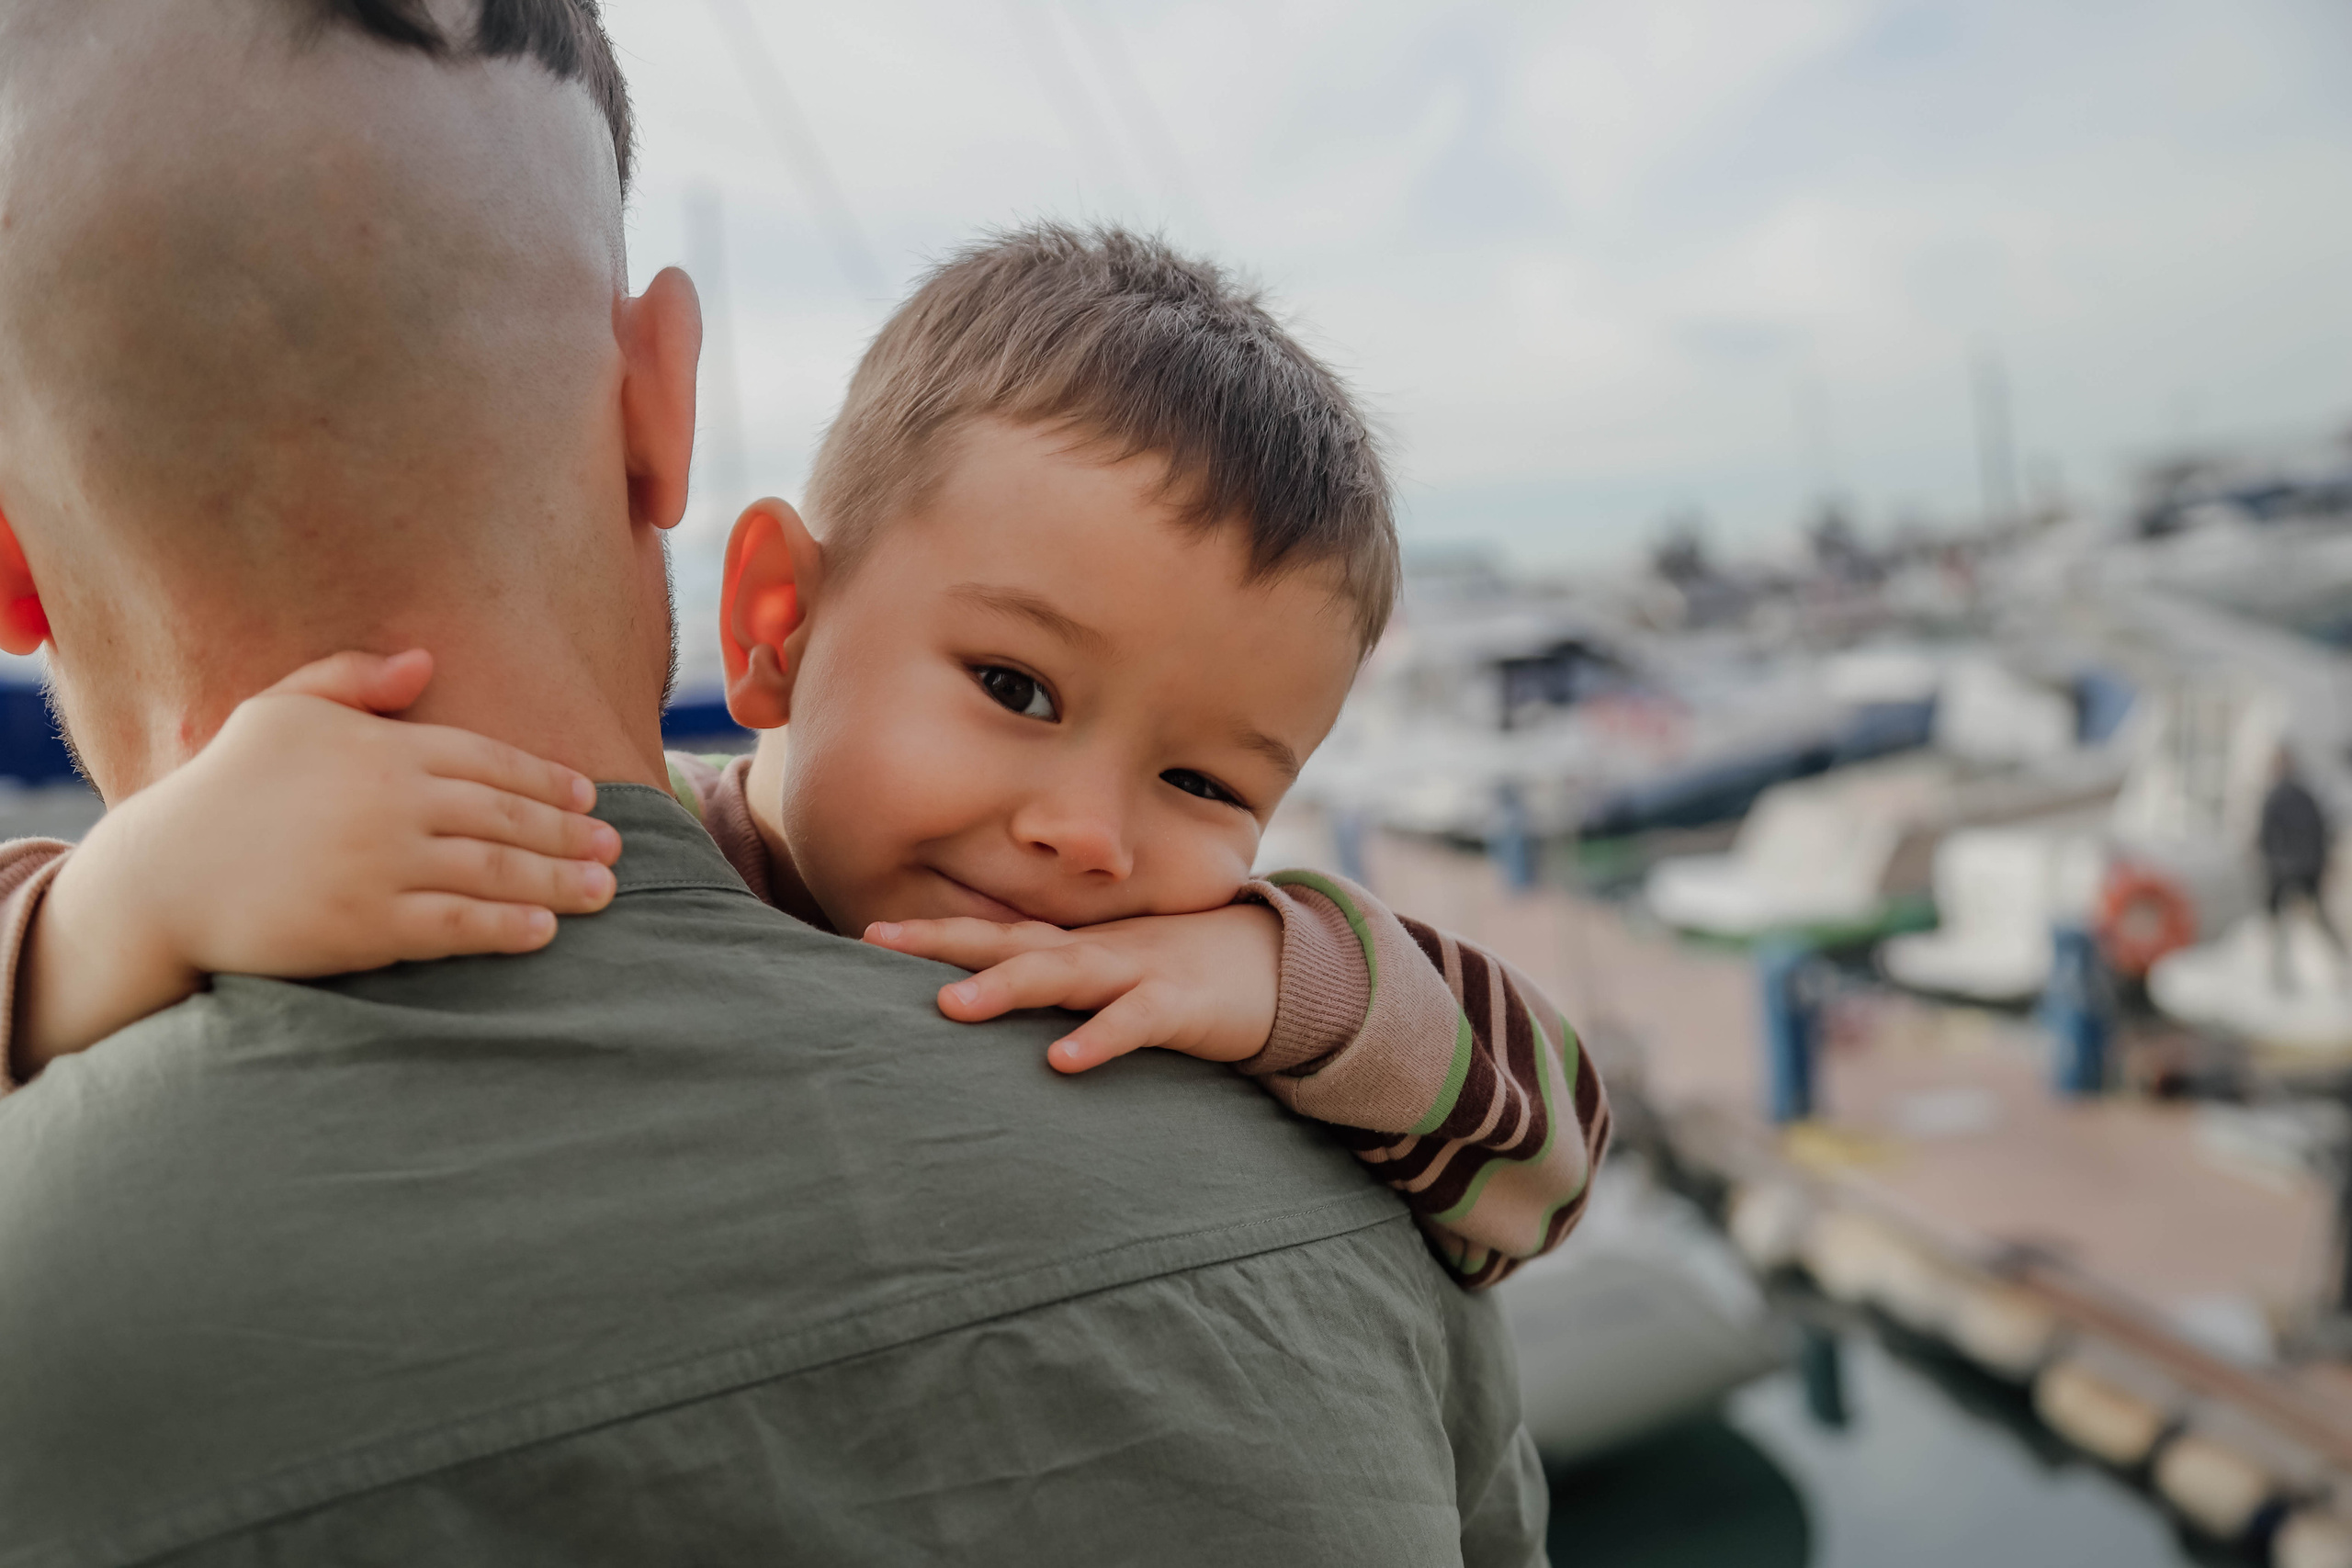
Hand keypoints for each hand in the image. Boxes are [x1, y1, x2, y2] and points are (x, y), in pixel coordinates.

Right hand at [17, 650, 619, 1071]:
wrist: (161, 877)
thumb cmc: (224, 788)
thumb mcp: (281, 710)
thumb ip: (353, 677)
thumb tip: (426, 659)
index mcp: (381, 748)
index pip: (488, 760)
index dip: (546, 780)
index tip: (590, 796)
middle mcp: (391, 802)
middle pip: (506, 816)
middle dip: (570, 832)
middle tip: (617, 848)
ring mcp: (380, 864)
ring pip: (494, 871)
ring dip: (559, 881)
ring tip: (604, 891)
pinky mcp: (365, 924)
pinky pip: (456, 925)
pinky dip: (507, 926)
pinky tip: (544, 930)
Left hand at [862, 904, 1281, 1073]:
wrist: (1279, 966)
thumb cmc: (1181, 977)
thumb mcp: (1112, 978)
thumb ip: (1058, 993)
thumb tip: (988, 1013)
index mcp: (1074, 948)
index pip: (993, 933)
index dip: (934, 933)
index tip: (869, 934)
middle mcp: (1094, 952)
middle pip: (1010, 940)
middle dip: (945, 941)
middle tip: (879, 943)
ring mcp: (1136, 972)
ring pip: (1062, 975)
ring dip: (1006, 987)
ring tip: (950, 1005)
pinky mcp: (1179, 1005)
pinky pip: (1134, 1023)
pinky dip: (1099, 1038)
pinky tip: (1062, 1061)